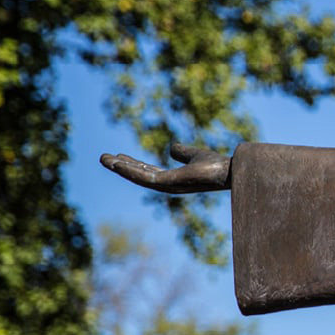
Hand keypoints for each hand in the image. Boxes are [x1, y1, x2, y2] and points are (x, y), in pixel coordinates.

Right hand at [100, 143, 230, 192]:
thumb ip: (183, 153)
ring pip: (137, 177)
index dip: (132, 164)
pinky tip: (116, 162)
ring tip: (103, 158)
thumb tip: (171, 148)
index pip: (148, 171)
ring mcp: (167, 186)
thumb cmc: (218, 166)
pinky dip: (129, 170)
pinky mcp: (168, 184)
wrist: (231, 171)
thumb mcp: (195, 156)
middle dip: (121, 167)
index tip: (118, 156)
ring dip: (120, 168)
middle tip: (103, 157)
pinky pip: (144, 177)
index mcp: (173, 178)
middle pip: (138, 175)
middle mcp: (168, 185)